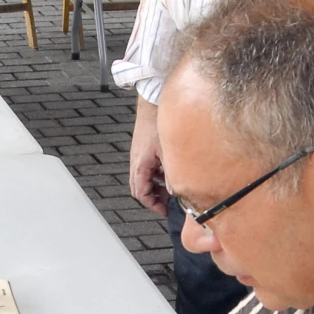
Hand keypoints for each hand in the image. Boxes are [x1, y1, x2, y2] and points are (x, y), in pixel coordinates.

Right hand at [128, 97, 166, 215]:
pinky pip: (147, 168)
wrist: (152, 103)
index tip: (163, 210)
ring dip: (155, 186)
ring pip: (143, 179)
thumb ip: (172, 174)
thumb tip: (176, 190)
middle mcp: (136, 162)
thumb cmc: (157, 122)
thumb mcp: (169, 152)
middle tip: (166, 203)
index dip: (152, 205)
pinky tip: (169, 170)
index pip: (141, 194)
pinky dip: (156, 174)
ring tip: (170, 188)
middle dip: (153, 198)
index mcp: (140, 165)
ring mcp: (139, 155)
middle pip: (139, 189)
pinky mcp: (143, 149)